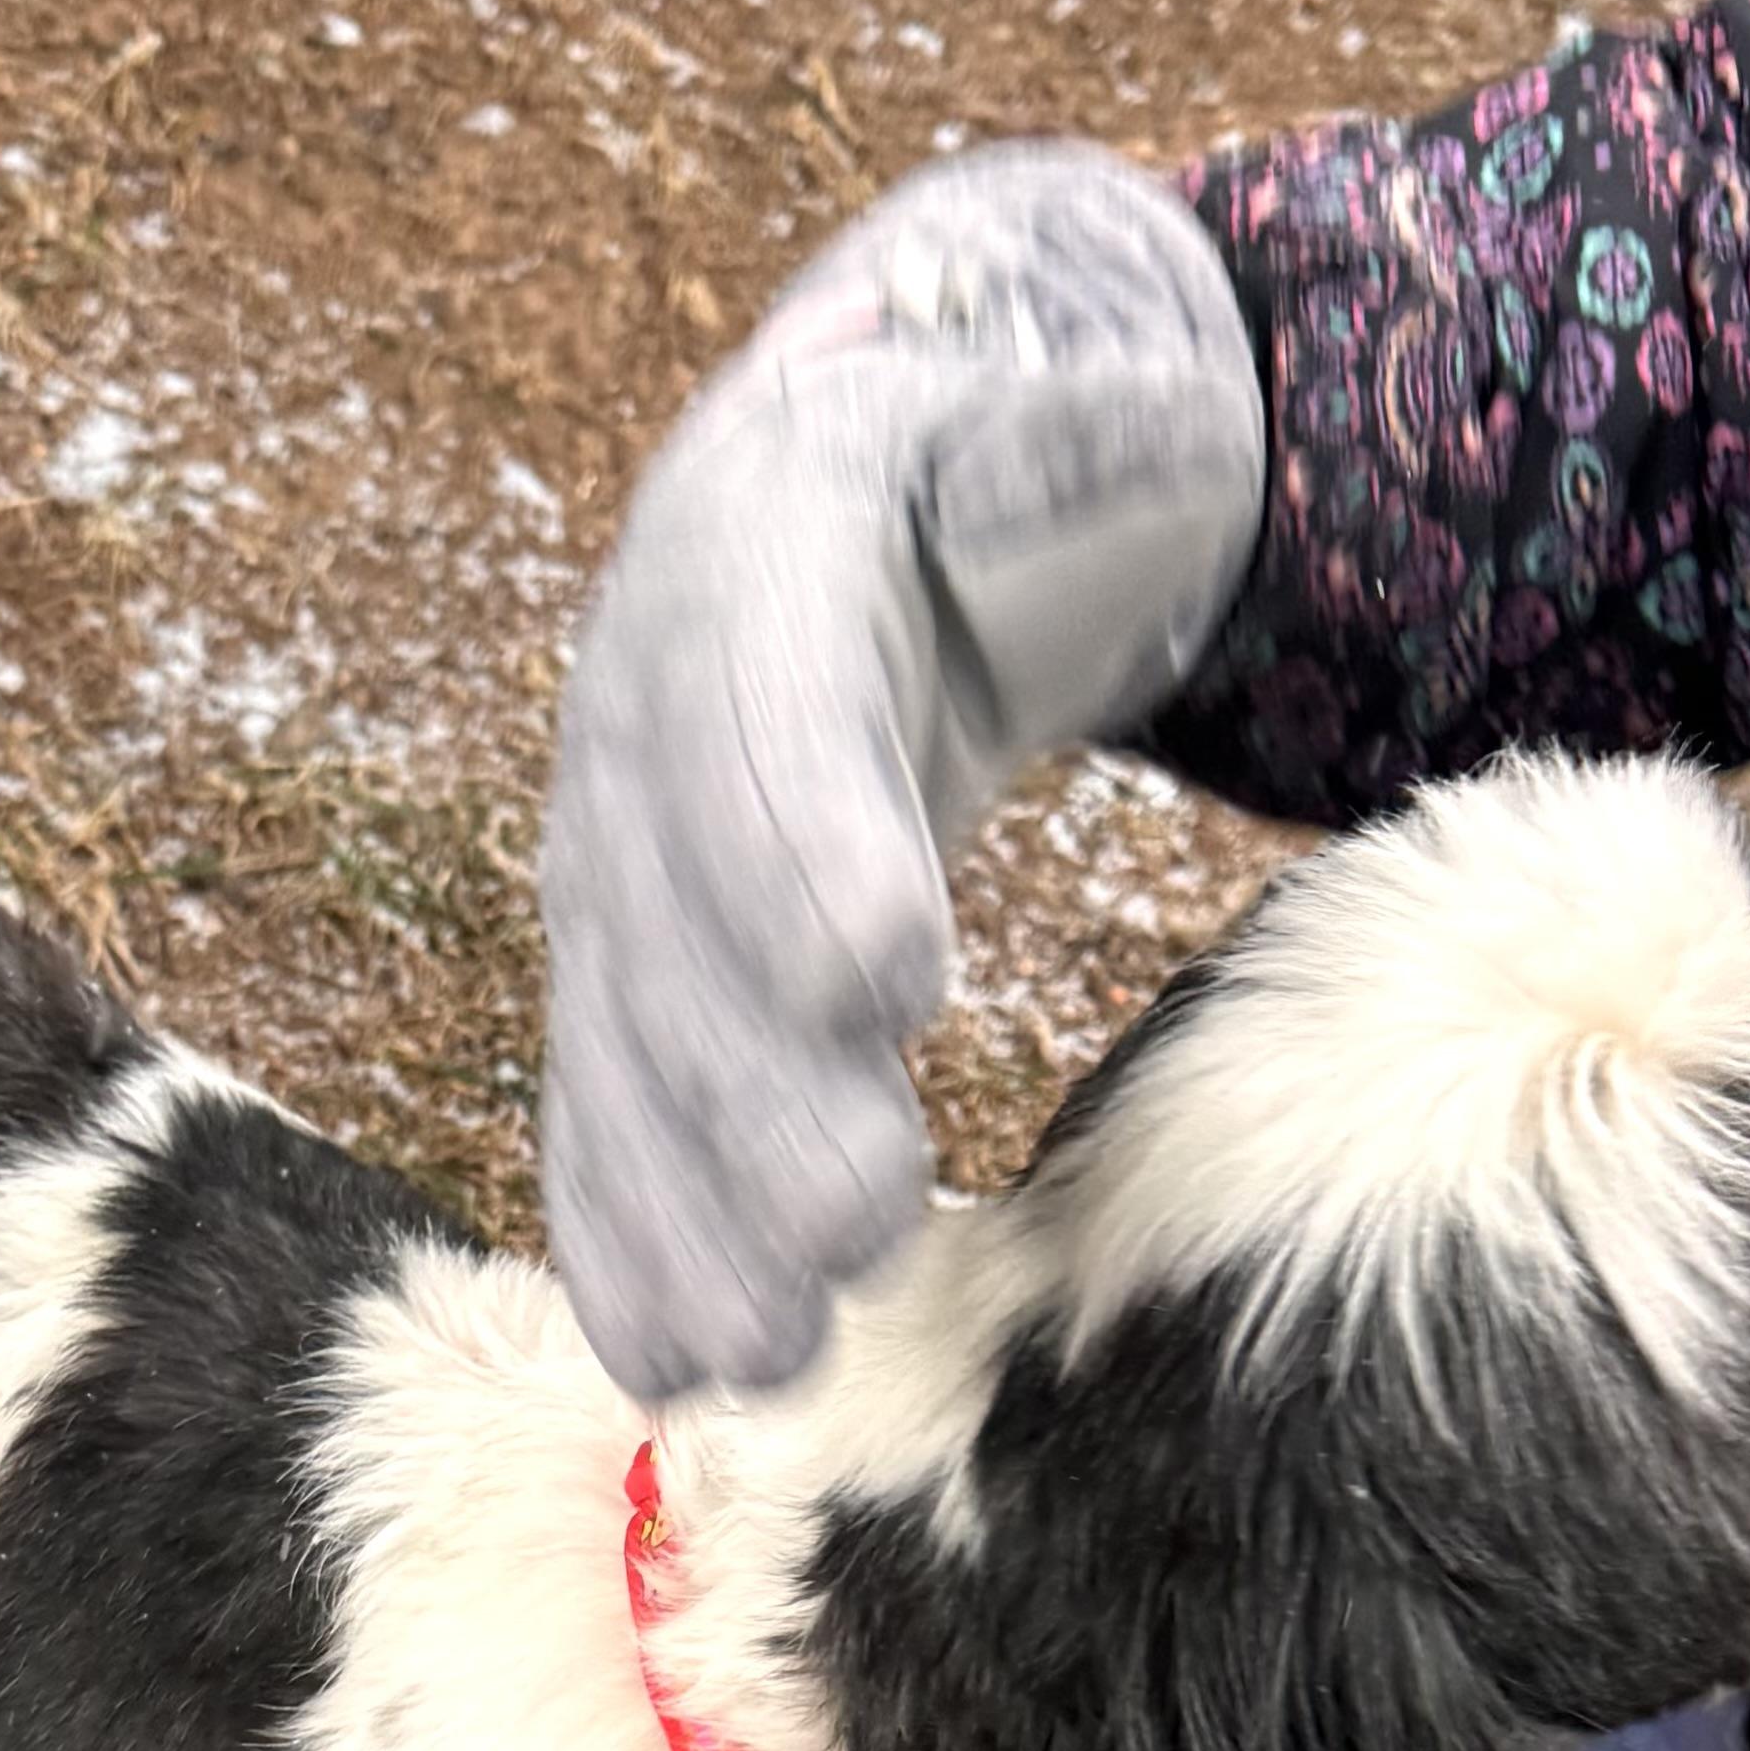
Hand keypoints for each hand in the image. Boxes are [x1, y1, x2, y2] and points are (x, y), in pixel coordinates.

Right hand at [540, 142, 1266, 1400]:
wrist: (887, 474)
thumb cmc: (1023, 450)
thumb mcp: (1072, 391)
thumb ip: (1092, 430)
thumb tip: (1147, 436)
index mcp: (758, 532)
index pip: (762, 692)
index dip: (809, 839)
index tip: (893, 980)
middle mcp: (642, 698)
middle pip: (677, 909)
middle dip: (755, 1085)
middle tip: (858, 1222)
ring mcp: (617, 841)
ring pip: (625, 1035)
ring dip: (683, 1206)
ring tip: (764, 1351)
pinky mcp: (632, 960)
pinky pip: (603, 1099)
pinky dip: (628, 1233)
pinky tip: (669, 1359)